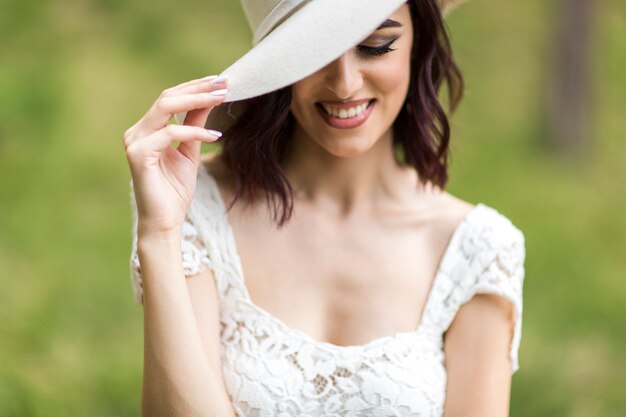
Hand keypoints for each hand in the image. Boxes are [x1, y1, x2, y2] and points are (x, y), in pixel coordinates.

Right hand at [123, 75, 227, 234]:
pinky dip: (194, 132)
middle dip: (198, 88)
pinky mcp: (138, 154)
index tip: (222, 81)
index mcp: (148, 129)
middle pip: (167, 97)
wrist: (164, 221)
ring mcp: (135, 141)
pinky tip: (215, 136)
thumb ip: (195, 125)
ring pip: (165, 108)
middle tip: (224, 83)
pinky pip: (169, 134)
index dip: (196, 87)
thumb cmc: (175, 190)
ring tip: (222, 99)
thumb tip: (209, 100)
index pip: (171, 98)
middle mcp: (138, 131)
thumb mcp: (190, 151)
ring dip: (196, 100)